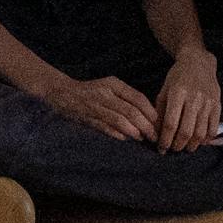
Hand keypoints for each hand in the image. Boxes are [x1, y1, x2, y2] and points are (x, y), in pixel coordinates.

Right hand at [34, 71, 157, 142]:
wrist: (63, 93)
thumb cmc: (92, 92)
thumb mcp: (110, 88)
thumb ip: (127, 99)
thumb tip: (148, 117)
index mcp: (114, 84)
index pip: (138, 98)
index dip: (151, 112)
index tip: (159, 124)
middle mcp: (105, 93)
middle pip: (131, 111)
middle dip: (146, 126)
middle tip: (154, 136)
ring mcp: (95, 106)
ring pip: (120, 120)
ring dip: (134, 131)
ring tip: (142, 138)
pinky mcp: (87, 117)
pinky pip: (105, 127)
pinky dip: (117, 134)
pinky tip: (126, 139)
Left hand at [153, 47, 222, 153]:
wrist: (198, 62)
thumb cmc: (177, 77)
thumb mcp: (164, 90)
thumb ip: (159, 112)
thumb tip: (156, 134)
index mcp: (177, 93)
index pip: (170, 123)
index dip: (165, 139)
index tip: (161, 147)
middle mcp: (193, 98)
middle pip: (186, 131)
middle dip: (178, 145)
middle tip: (173, 149)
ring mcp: (207, 102)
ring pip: (200, 133)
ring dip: (192, 145)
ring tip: (185, 148)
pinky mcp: (217, 105)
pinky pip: (213, 128)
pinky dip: (206, 139)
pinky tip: (199, 142)